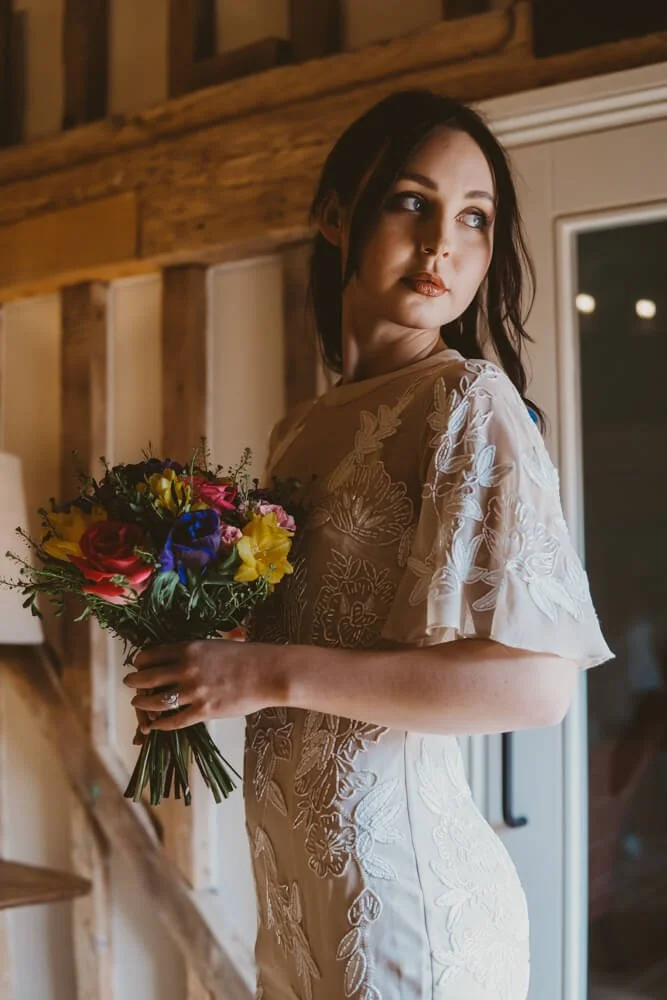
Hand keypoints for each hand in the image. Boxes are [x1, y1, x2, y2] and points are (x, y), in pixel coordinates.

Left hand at [129, 626, 247, 743]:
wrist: (266, 672)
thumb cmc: (245, 655)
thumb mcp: (214, 644)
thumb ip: (193, 651)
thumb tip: (177, 656)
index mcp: (188, 649)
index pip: (151, 655)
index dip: (140, 661)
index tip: (139, 664)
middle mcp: (185, 669)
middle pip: (146, 677)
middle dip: (134, 681)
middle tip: (129, 683)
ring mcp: (193, 691)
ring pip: (155, 701)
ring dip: (142, 704)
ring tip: (138, 704)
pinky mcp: (203, 711)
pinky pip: (173, 721)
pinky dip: (160, 724)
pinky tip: (155, 725)